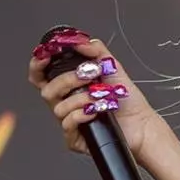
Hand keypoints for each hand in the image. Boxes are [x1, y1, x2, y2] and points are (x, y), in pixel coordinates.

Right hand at [28, 33, 161, 155]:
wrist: (142, 123)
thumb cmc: (127, 99)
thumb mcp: (112, 67)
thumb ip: (96, 50)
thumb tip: (80, 41)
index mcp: (70, 86)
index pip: (43, 75)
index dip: (37, 65)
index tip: (45, 55)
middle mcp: (67, 103)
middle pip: (47, 90)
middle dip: (67, 79)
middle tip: (89, 75)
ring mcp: (70, 121)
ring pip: (58, 108)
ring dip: (82, 99)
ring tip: (102, 97)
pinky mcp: (75, 138)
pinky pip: (67, 124)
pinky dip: (81, 115)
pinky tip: (96, 111)